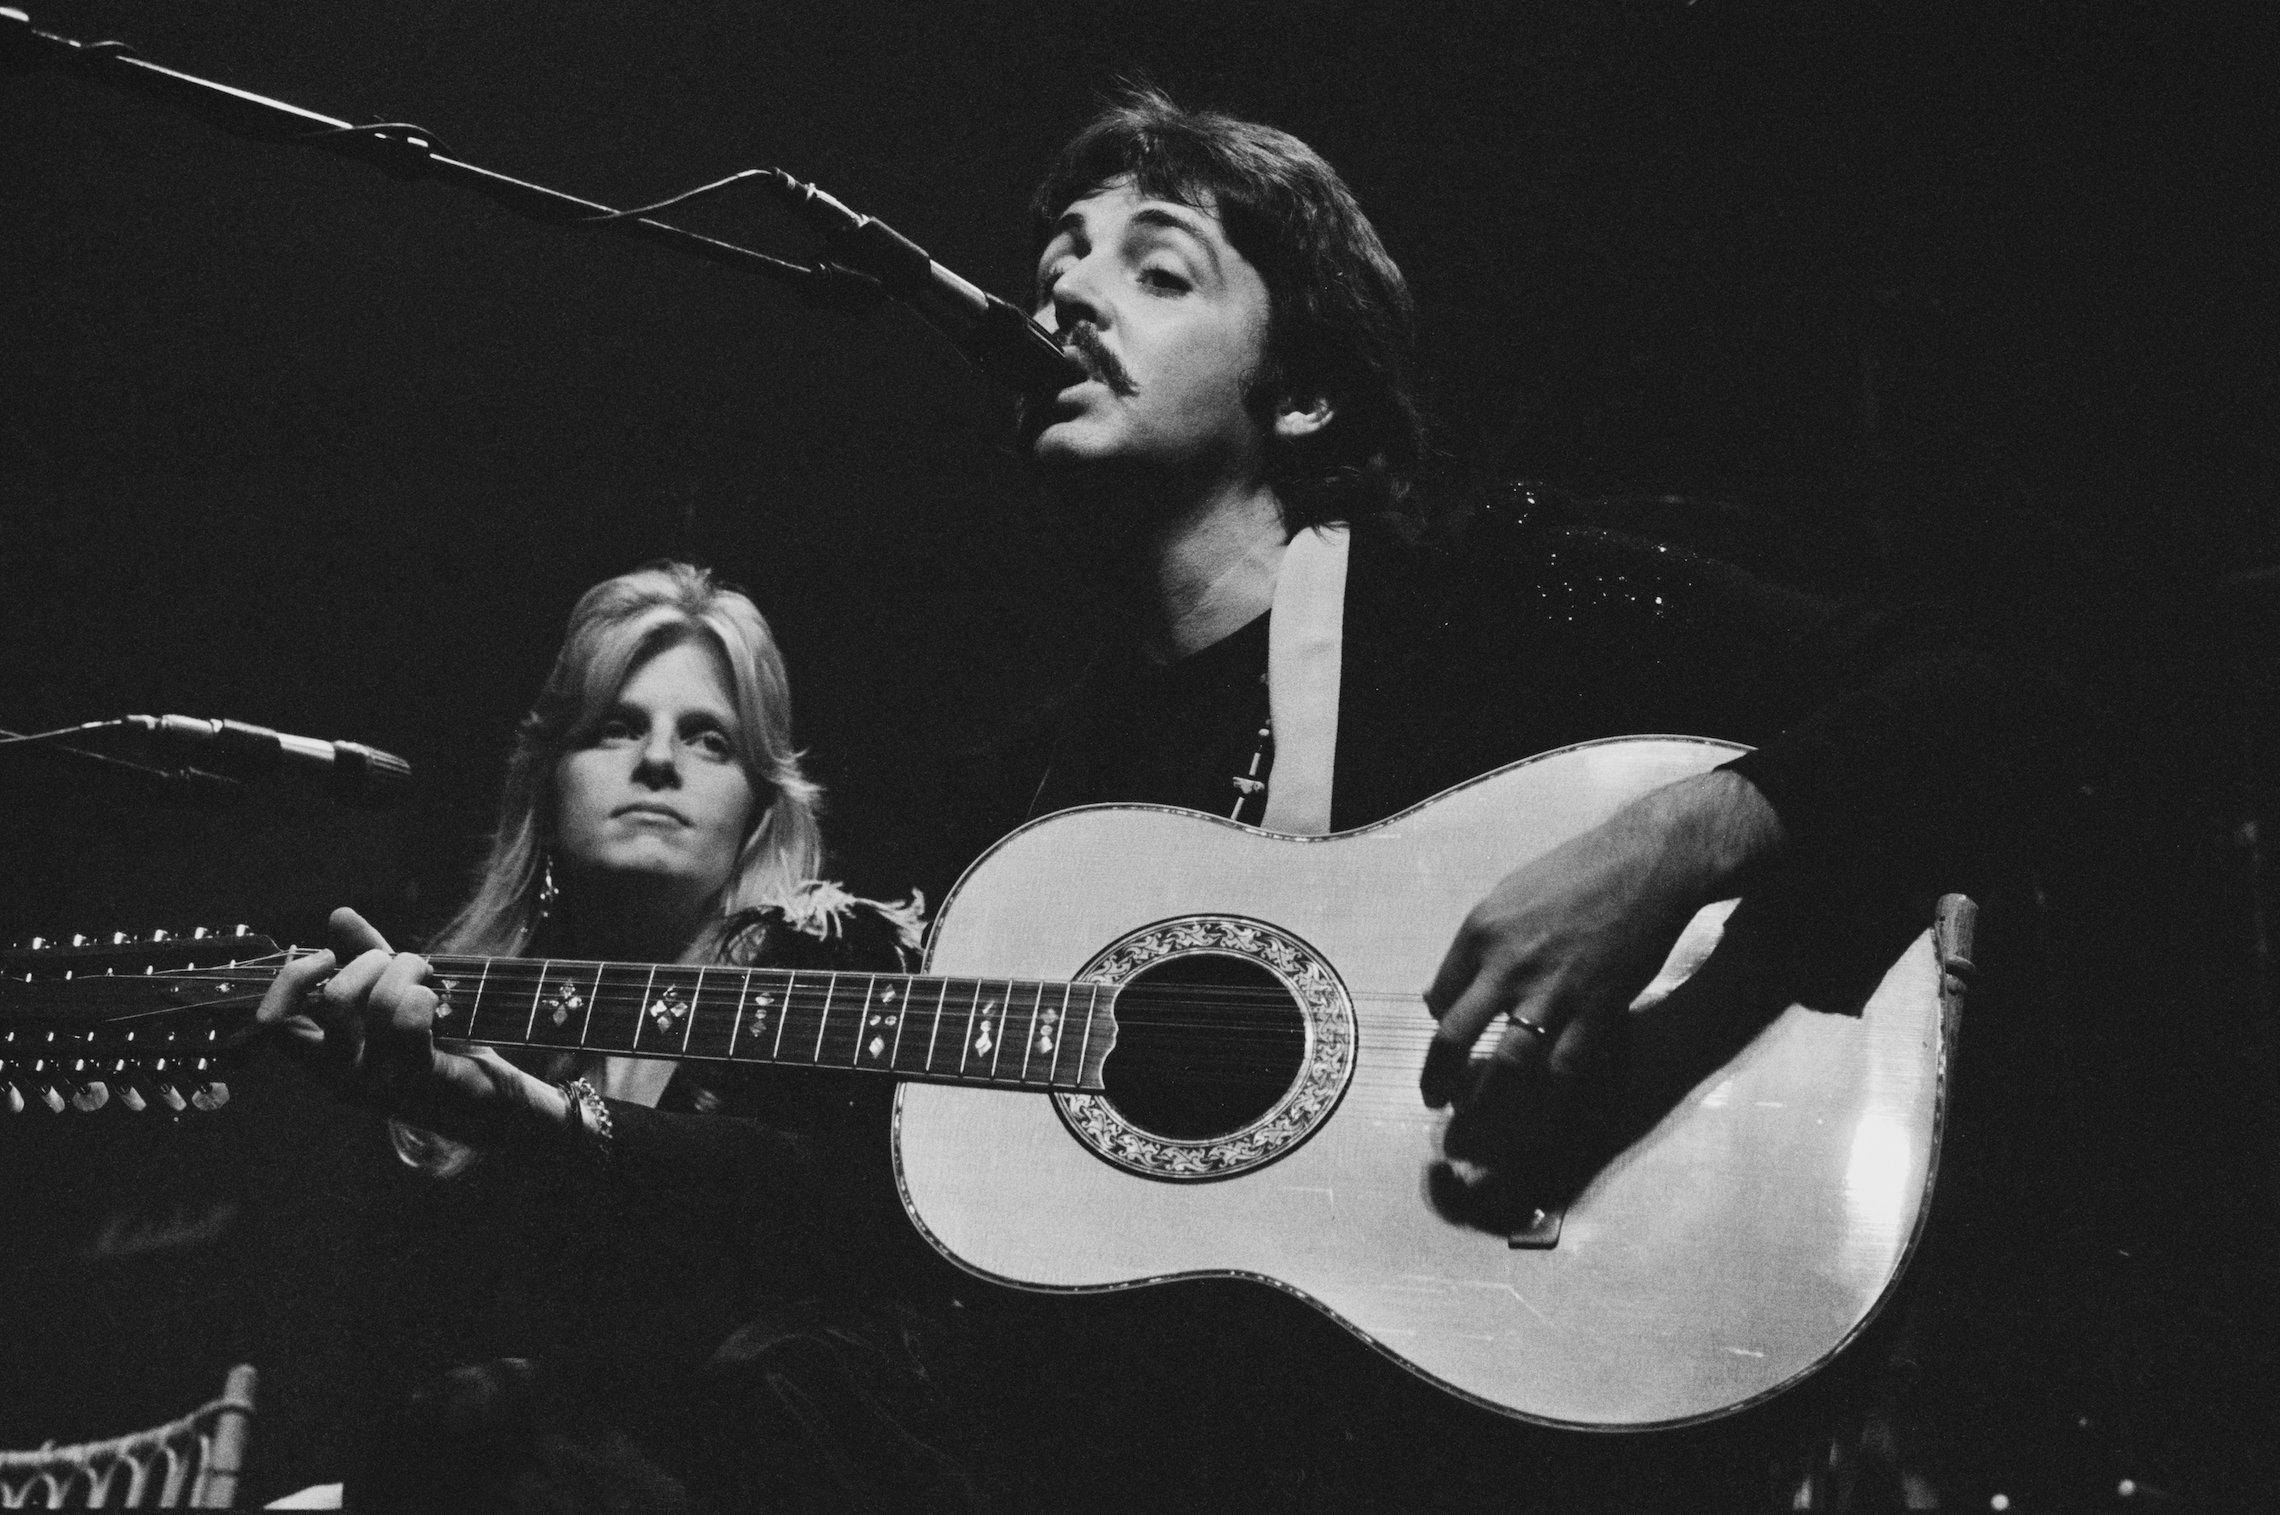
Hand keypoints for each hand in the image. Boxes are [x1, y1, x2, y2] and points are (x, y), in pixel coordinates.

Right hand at [255, 907, 567, 1146]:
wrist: (494, 1104)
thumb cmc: (440, 1047)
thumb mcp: (395, 997)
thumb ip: (364, 958)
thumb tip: (338, 915)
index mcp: (325, 1059)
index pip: (273, 1024)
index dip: (291, 981)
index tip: (326, 958)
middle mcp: (342, 1076)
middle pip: (334, 1001)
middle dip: (370, 961)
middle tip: (397, 963)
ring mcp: (378, 1082)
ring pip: (377, 1004)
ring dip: (407, 970)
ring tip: (425, 973)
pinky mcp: (419, 1080)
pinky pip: (409, 1022)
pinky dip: (424, 995)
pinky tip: (435, 1000)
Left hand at [1420, 770, 1782, 1168]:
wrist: (1647, 865)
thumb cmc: (1579, 871)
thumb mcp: (1511, 892)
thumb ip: (1481, 939)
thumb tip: (1454, 983)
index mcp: (1480, 932)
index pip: (1439, 996)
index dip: (1441, 1021)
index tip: (1450, 1035)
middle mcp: (1507, 967)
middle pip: (1453, 1039)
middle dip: (1437, 1078)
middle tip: (1434, 1100)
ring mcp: (1553, 993)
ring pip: (1505, 1066)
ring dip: (1486, 1102)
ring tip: (1476, 1121)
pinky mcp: (1597, 1011)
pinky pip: (1564, 1067)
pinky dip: (1550, 1087)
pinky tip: (1543, 1096)